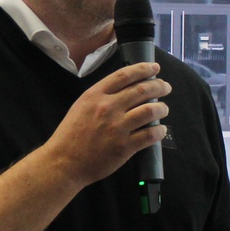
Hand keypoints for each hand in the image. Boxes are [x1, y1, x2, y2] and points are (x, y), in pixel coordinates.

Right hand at [43, 61, 170, 187]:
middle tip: (165, 87)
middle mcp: (108, 108)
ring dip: (162, 108)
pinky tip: (160, 130)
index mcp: (95, 95)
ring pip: (150, 110)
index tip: (154, 68)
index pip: (124, 75)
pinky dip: (159, 131)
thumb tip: (125, 90)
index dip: (143, 69)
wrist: (64, 162)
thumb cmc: (70, 135)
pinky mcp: (124, 146)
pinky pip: (150, 135)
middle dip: (159, 86)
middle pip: (142, 90)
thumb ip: (100, 97)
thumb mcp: (80, 106)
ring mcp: (117, 127)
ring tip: (164, 109)